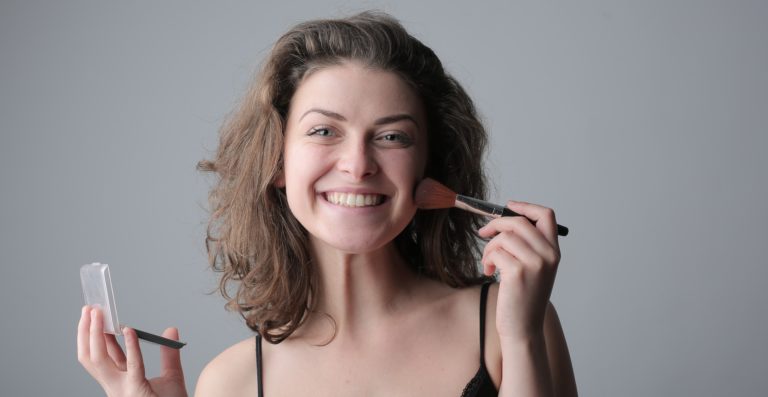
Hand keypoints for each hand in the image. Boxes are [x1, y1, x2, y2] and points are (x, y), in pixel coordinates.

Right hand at [77, 306, 187, 396]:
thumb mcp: (172, 377)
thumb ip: (169, 354)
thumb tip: (171, 330)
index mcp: (121, 383)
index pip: (102, 356)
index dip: (94, 335)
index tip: (93, 315)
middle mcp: (117, 387)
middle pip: (92, 357)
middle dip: (86, 332)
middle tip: (89, 309)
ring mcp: (123, 390)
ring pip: (100, 361)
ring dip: (97, 335)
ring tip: (100, 313)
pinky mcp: (137, 391)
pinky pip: (131, 365)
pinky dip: (129, 346)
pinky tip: (129, 330)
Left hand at [478, 201, 560, 340]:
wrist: (524, 328)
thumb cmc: (523, 298)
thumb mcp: (534, 268)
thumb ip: (527, 245)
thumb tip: (503, 221)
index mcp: (554, 251)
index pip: (546, 215)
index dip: (525, 206)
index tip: (508, 205)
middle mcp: (548, 255)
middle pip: (519, 221)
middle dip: (496, 224)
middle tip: (484, 233)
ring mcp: (534, 263)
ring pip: (504, 236)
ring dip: (490, 247)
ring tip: (489, 262)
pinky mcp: (518, 272)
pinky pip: (496, 252)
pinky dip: (487, 259)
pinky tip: (489, 272)